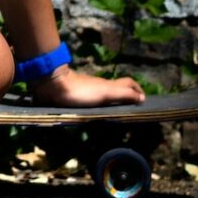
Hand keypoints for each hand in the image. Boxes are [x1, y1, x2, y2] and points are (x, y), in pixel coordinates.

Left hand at [30, 64, 145, 107]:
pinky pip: (92, 100)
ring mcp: (88, 91)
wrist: (53, 85)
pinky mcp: (76, 96)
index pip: (128, 83)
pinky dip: (99, 105)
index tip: (144, 99)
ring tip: (117, 114)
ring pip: (104, 94)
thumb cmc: (81, 90)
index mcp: (109, 85)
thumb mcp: (105, 92)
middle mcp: (100, 86)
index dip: (137, 89)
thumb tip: (142, 97)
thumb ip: (123, 93)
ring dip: (112, 102)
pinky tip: (96, 114)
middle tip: (132, 107)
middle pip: (118, 88)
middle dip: (127, 96)